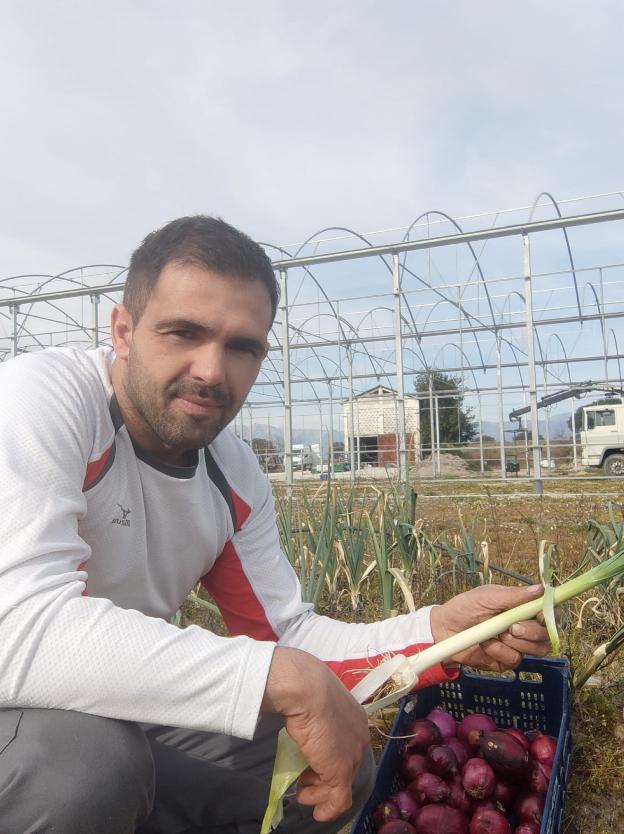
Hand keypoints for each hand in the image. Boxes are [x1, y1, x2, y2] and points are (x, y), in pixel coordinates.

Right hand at [262, 646, 369, 821]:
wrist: (307, 690)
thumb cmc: (307, 689)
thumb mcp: (316, 701)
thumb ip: (317, 713)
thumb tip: (306, 719)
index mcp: (355, 718)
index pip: (347, 746)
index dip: (329, 758)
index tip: (312, 763)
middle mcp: (358, 737)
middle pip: (345, 766)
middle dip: (324, 778)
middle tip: (304, 782)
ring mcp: (351, 756)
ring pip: (340, 784)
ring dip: (320, 794)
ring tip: (302, 793)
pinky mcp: (341, 772)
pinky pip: (339, 799)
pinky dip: (329, 809)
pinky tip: (318, 814)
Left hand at [429, 584, 551, 671]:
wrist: (443, 630)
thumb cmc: (465, 607)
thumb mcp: (487, 597)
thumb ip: (514, 596)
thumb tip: (541, 589)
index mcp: (521, 609)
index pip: (549, 613)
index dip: (551, 616)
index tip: (541, 617)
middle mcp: (523, 628)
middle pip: (546, 635)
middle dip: (531, 631)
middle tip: (511, 627)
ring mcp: (516, 646)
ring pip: (536, 650)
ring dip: (515, 642)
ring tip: (495, 634)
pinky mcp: (505, 661)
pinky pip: (514, 660)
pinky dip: (499, 651)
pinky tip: (485, 644)